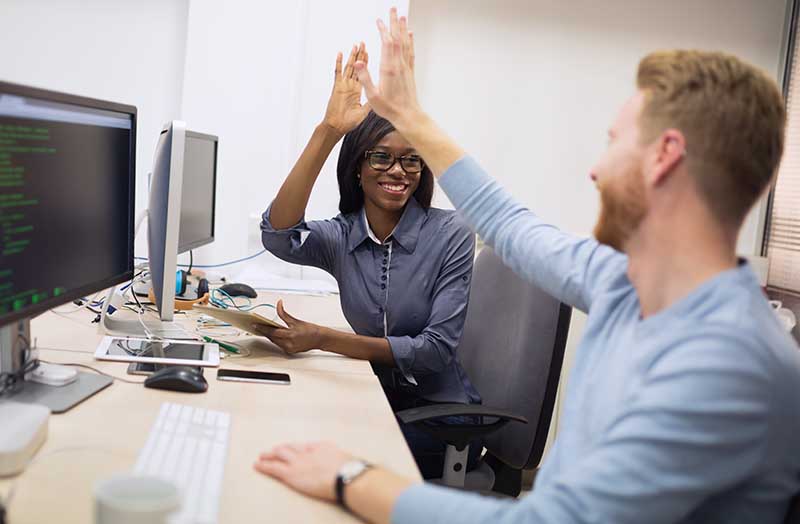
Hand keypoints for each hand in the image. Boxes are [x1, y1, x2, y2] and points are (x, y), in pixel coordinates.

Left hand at [252, 300, 323, 353]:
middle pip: (272, 337)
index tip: (255, 325)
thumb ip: (284, 313)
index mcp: (290, 335)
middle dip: (265, 331)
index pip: (272, 332)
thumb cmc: (310, 329)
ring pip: (274, 342)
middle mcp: (289, 343)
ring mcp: (289, 349)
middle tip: (258, 326)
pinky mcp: (290, 351)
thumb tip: (278, 304)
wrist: (319, 338)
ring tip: (264, 329)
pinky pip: (279, 345)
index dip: (262, 328)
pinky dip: (276, 340)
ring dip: (269, 336)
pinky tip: (273, 335)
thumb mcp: (295, 320)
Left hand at [254, 442, 353, 501]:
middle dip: (281, 449)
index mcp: (320, 447)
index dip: (296, 447)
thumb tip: (342, 464)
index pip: (304, 446)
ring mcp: (297, 462)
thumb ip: (337, 460)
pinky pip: (273, 468)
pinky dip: (263, 465)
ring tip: (262, 455)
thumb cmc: (348, 470)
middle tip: (274, 450)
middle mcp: (307, 452)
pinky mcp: (290, 473)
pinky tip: (257, 464)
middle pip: (290, 447)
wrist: (343, 475)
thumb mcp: (344, 459)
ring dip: (269, 454)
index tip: (292, 448)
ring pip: (279, 454)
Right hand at [322, 42, 370, 135]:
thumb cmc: (348, 122)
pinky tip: (340, 54)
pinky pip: (338, 73)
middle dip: (360, 54)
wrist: (336, 127)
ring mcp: (343, 86)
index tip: (368, 51)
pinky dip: (338, 63)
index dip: (366, 60)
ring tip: (355, 45)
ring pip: (349, 66)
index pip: (364, 72)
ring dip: (353, 56)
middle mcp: (351, 85)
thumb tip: (377, 95)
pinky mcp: (337, 88)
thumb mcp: (364, 111)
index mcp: (357, 90)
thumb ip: (369, 101)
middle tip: (363, 43)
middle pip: (357, 66)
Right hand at [354, 8, 421, 127]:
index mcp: (389, 69)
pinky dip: (410, 41)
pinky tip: (410, 34)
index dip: (383, 30)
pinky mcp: (410, 71)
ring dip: (403, 28)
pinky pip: (410, 52)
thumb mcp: (372, 96)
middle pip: (397, 38)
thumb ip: (365, 78)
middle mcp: (399, 65)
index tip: (379, 21)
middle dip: (394, 23)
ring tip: (401, 16)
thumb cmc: (389, 108)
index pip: (387, 44)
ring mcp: (405, 67)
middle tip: (393, 9)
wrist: (408, 115)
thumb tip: (358, 62)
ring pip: (405, 43)